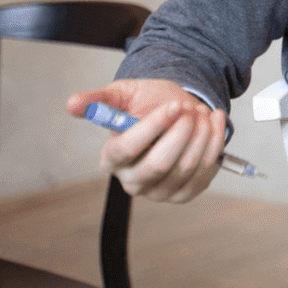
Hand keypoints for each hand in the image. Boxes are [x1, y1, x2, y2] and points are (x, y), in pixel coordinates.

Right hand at [66, 79, 226, 202]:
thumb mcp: (123, 94)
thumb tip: (72, 104)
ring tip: (202, 112)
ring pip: (186, 167)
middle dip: (182, 133)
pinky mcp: (184, 194)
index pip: (127, 149)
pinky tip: (214, 123)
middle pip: (159, 164)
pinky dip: (214, 144)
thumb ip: (99, 99)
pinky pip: (204, 172)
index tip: (174, 106)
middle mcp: (132, 180)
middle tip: (192, 109)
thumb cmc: (147, 103)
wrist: (177, 112)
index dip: (153, 127)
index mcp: (112, 158)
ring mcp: (159, 191)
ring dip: (202, 134)